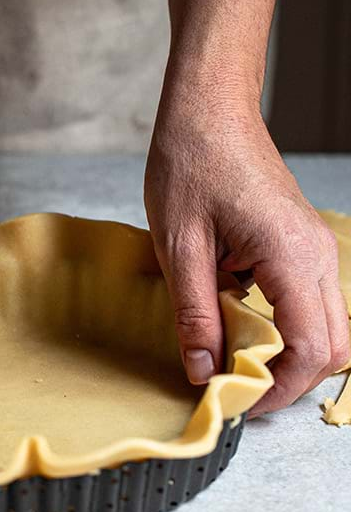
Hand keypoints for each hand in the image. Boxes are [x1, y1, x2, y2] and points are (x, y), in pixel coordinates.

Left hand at [144, 94, 349, 414]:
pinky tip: (239, 325)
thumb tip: (203, 372)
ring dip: (289, 355)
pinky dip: (285, 327)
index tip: (238, 402)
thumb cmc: (191, 162)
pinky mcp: (303, 246)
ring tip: (236, 362)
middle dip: (290, 381)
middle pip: (332, 348)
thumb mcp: (179, 246)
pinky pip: (311, 304)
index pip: (310, 349)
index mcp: (292, 256)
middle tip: (239, 391)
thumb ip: (194, 314)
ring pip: (327, 327)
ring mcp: (316, 249)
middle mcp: (318, 255)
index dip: (278, 389)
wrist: (208, 109)